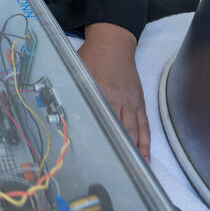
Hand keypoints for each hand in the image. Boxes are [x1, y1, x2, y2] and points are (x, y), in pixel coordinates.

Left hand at [77, 22, 149, 161]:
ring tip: (136, 167)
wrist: (114, 42)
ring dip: (136, 149)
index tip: (99, 153)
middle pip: (120, 127)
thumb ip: (74, 88)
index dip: (101, 135)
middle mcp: (116, 97)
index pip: (100, 117)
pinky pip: (144, 123)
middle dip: (121, 149)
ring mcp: (130, 100)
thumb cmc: (93, 55)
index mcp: (99, 89)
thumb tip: (64, 106)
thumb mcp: (78, 69)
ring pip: (134, 129)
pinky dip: (145, 139)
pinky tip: (145, 152)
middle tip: (119, 168)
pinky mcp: (138, 100)